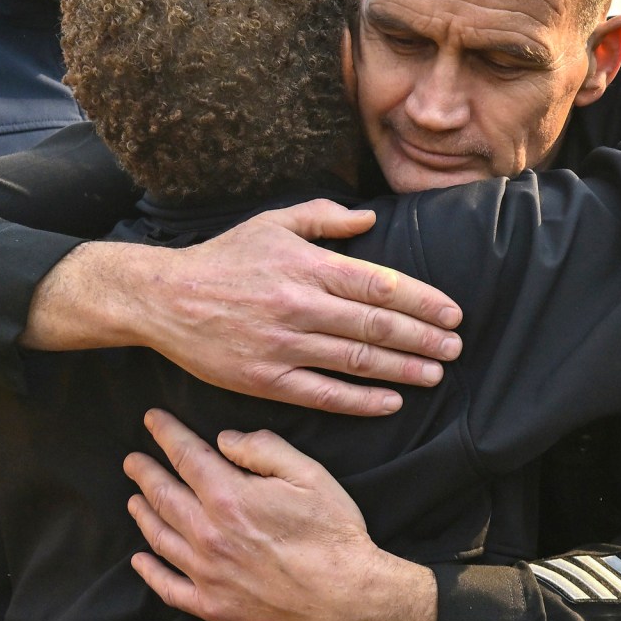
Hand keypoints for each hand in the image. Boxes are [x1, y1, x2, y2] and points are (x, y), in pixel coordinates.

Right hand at [25, 200, 464, 415]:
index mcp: (307, 266)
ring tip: (435, 373)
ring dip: (402, 369)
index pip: (380, 285)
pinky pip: (323, 394)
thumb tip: (370, 219)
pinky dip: (360, 400)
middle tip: (456, 348)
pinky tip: (391, 401)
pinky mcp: (265, 379)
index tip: (452, 313)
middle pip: (376, 325)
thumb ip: (324, 219)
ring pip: (356, 360)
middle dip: (423, 338)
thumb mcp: (273, 223)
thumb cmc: (223, 258)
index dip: (422, 301)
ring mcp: (283, 345)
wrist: (164, 298)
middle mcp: (300, 305)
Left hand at [125, 409, 436, 620]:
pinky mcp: (212, 605)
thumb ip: (264, 449)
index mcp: (229, 497)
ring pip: (159, 538)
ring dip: (143, 515)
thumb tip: (225, 440)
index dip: (166, 434)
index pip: (186, 456)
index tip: (152, 421)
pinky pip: (168, 587)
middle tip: (132, 461)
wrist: (345, 595)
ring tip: (134, 501)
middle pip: (163, 496)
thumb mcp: (309, 474)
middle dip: (144, 473)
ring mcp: (206, 573)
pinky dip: (149, 572)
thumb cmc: (332, 532)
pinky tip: (141, 560)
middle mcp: (208, 533)